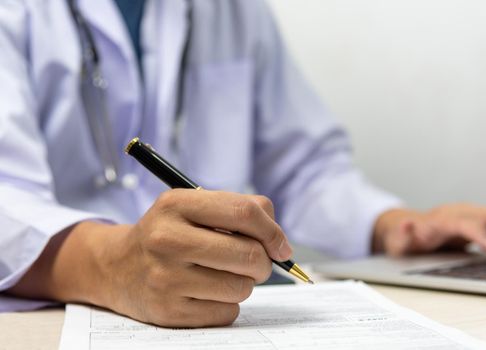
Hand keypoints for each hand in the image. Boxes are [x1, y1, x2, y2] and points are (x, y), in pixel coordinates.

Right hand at [8, 189, 291, 327]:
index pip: (244, 213)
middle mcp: (166, 239)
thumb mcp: (194, 206)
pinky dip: (227, 304)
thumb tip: (279, 242)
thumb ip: (240, 210)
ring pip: (241, 287)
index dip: (273, 232)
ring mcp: (164, 278)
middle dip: (263, 262)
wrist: (117, 267)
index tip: (281, 246)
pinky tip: (207, 292)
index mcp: (176, 204)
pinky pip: (227, 312)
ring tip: (222, 274)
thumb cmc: (170, 233)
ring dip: (243, 283)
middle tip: (255, 263)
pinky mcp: (167, 311)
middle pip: (248, 254)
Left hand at [372, 203, 485, 257]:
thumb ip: (403, 235)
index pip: (463, 223)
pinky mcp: (480, 221)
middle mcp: (459, 212)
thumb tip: (405, 224)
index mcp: (441, 220)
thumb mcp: (399, 242)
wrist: (410, 230)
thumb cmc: (408, 239)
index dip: (478, 234)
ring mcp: (472, 214)